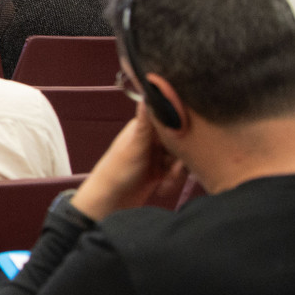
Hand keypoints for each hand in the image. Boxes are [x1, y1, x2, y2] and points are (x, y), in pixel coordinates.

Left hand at [70, 110, 186, 220]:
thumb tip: (148, 91)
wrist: (110, 202)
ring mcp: (158, 155)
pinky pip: (178, 172)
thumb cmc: (118, 171)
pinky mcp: (161, 170)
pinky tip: (162, 188)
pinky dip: (173, 181)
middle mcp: (153, 138)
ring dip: (177, 172)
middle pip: (182, 140)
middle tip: (172, 171)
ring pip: (183, 157)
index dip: (182, 131)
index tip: (184, 145)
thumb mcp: (136, 146)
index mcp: (145, 126)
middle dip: (182, 157)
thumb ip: (146, 123)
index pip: (173, 119)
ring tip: (166, 181)